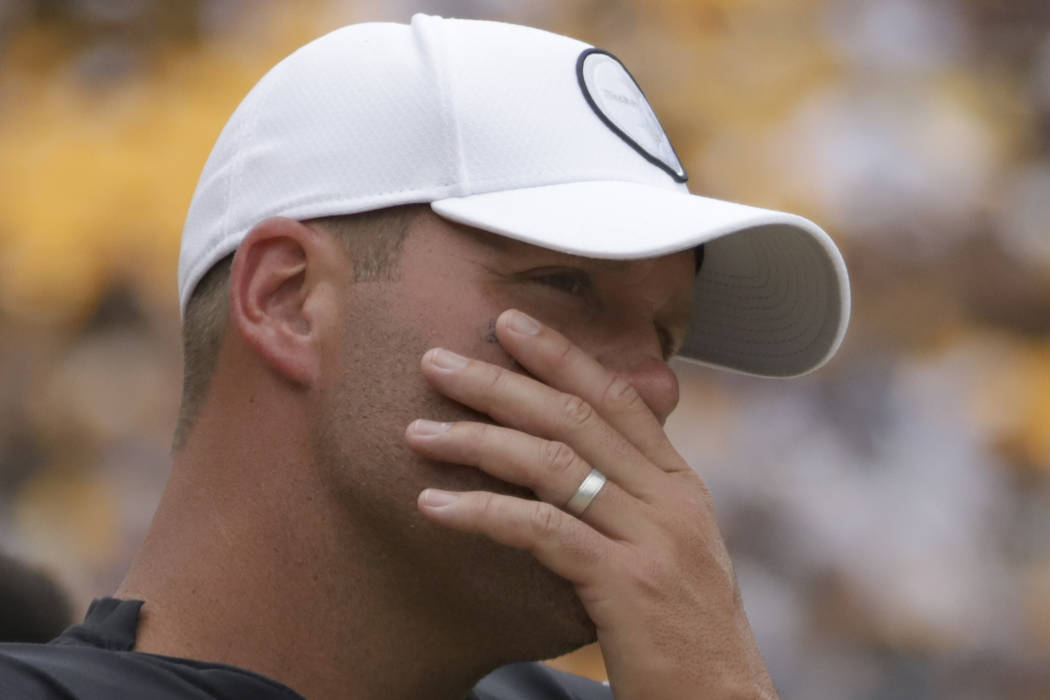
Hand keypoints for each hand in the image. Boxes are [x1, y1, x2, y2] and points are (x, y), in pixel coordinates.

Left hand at [404, 309, 776, 698]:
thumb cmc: (681, 632)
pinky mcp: (628, 585)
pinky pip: (542, 530)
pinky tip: (434, 505)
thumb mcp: (668, 550)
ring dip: (477, 441)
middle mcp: (670, 500)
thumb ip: (630, 499)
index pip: (618, 398)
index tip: (509, 324)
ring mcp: (652, 539)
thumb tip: (576, 462)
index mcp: (679, 485)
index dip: (562, 355)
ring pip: (553, 463)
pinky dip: (483, 511)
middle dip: (501, 383)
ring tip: (419, 432)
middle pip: (575, 418)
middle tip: (438, 360)